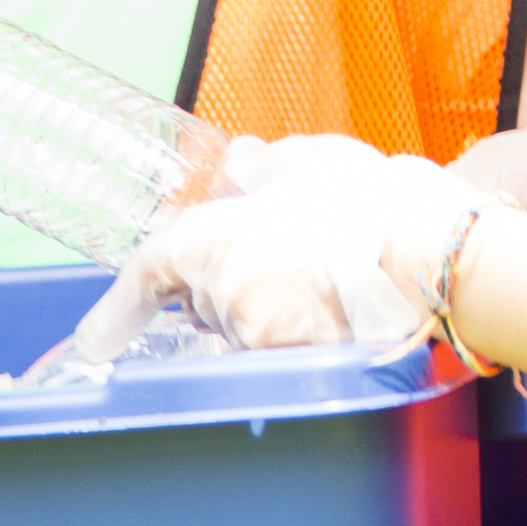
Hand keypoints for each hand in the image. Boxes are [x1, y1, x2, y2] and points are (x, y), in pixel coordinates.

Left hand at [128, 147, 479, 349]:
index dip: (115, 310)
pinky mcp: (297, 363)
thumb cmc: (373, 204)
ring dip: (266, 307)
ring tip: (327, 272)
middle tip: (285, 251)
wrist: (434, 254)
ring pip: (244, 328)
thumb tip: (243, 162)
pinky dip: (296, 332)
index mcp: (211, 239)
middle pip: (204, 299)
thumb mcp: (313, 163)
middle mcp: (223, 294)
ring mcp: (258, 335)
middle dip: (229, 281)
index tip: (91, 343)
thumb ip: (266, 167)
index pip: (146, 274)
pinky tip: (339, 306)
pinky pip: (278, 350)